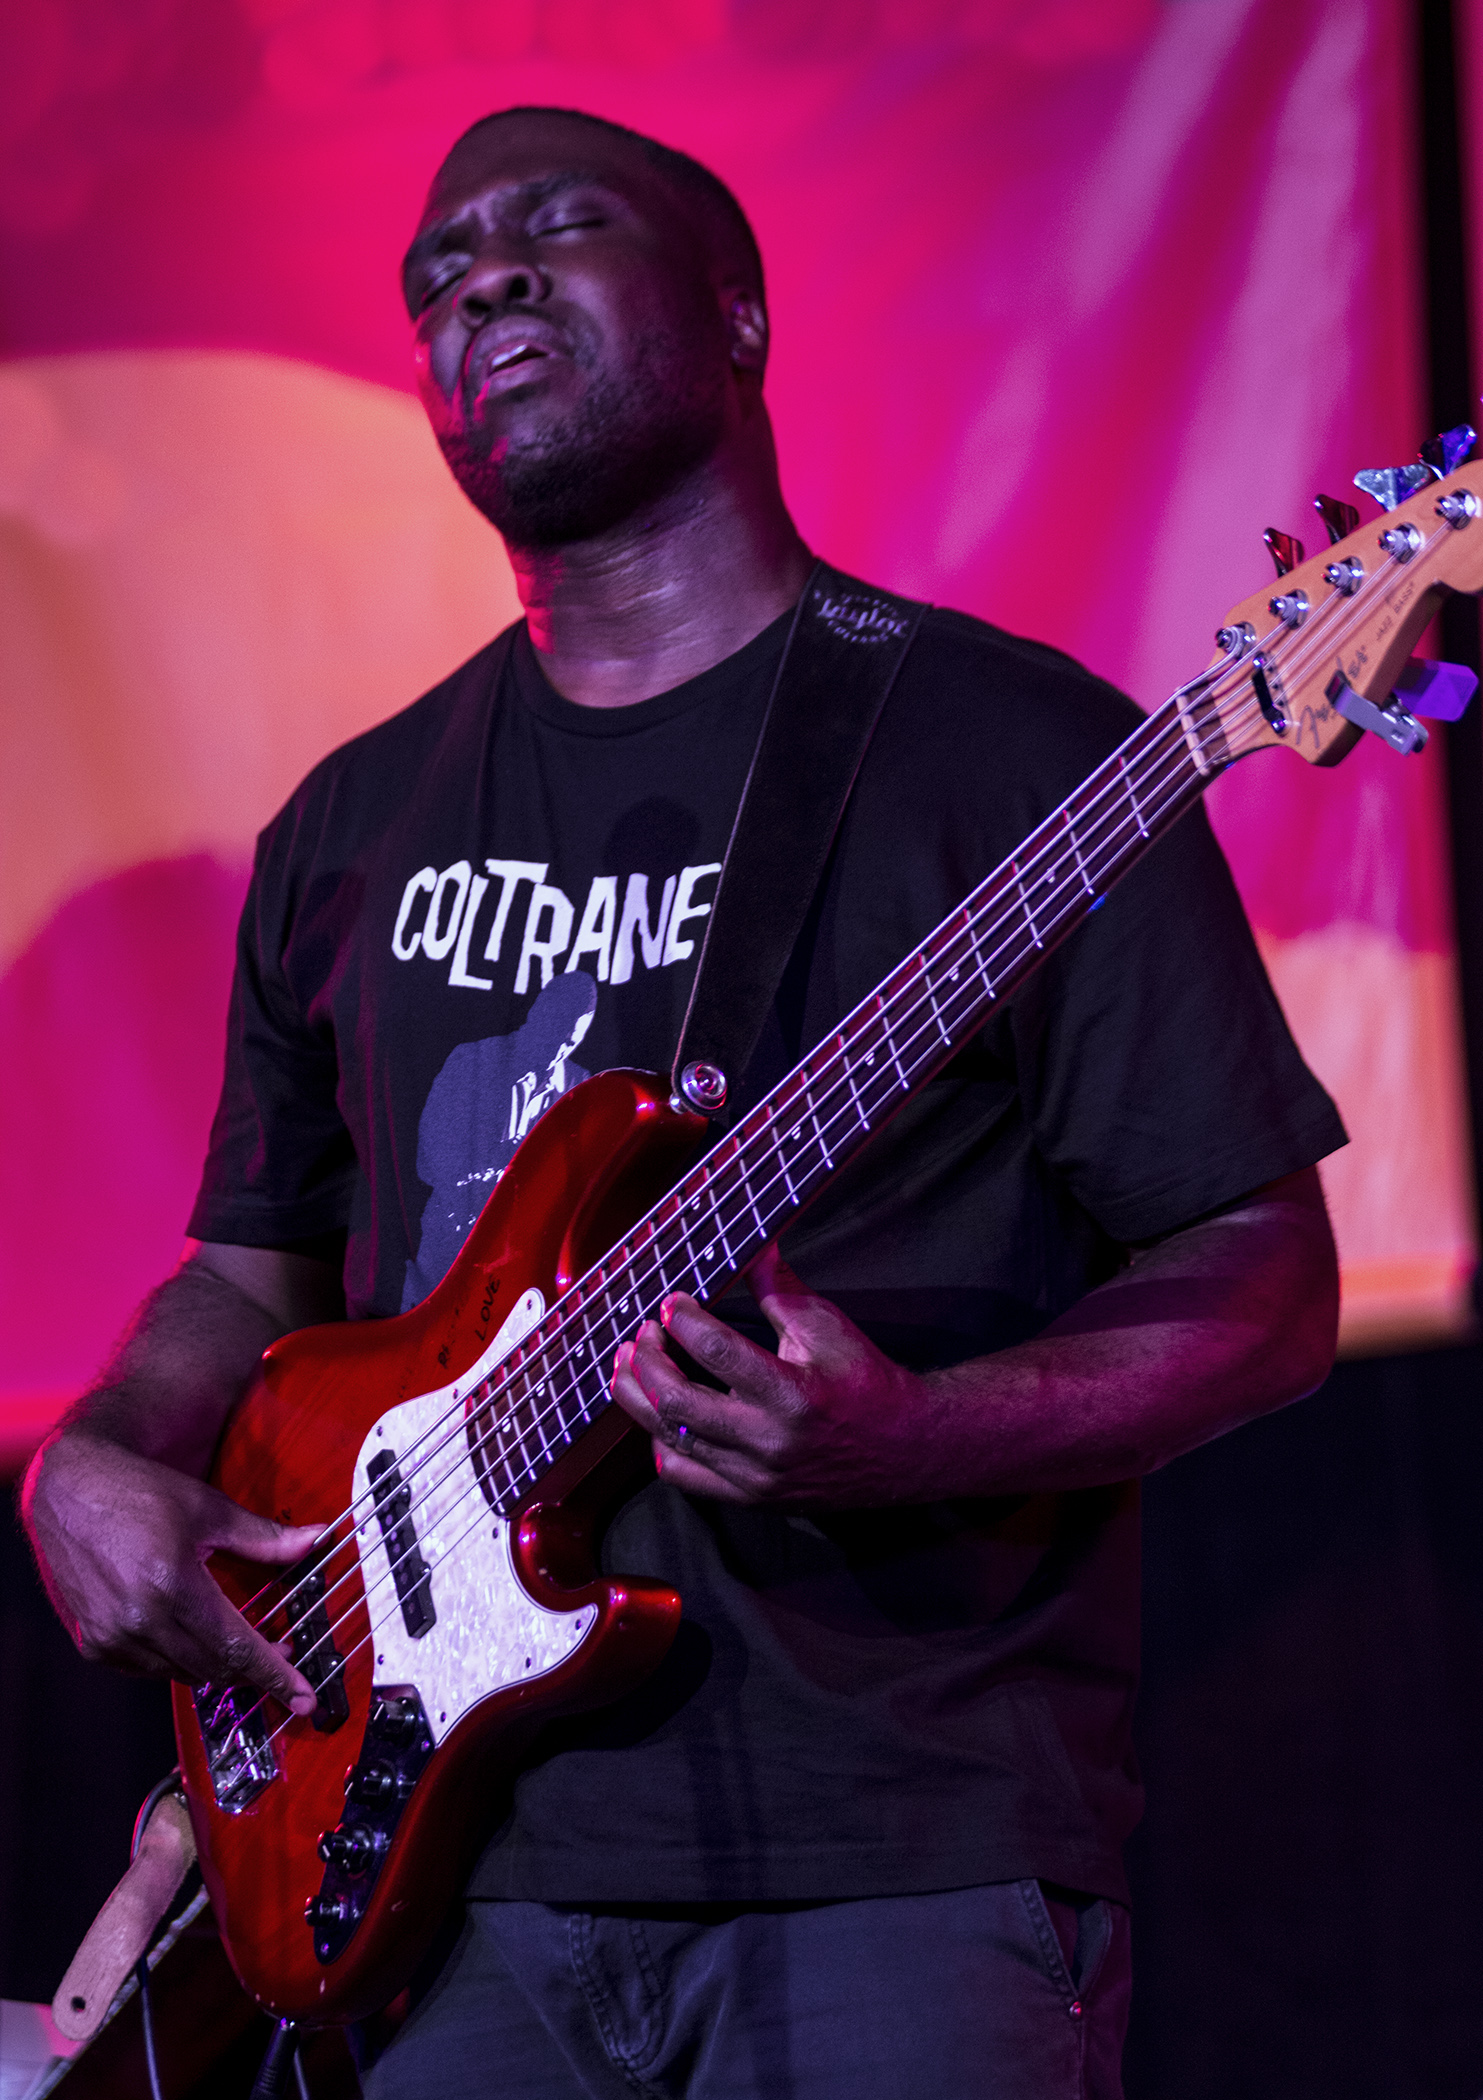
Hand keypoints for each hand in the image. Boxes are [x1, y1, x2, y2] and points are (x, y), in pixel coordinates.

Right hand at [24, 1431, 323, 1714]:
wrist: (69, 1490)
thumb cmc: (138, 1492)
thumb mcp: (209, 1509)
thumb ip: (265, 1538)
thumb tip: (315, 1540)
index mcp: (171, 1585)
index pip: (236, 1648)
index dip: (275, 1676)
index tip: (303, 1699)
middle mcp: (139, 1620)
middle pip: (214, 1668)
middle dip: (254, 1669)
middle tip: (280, 1651)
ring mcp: (112, 1637)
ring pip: (184, 1674)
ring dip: (218, 1666)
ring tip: (242, 1642)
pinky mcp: (95, 1644)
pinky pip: (151, 1670)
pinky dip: (181, 1661)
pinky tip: (194, 1637)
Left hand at [611, 1244, 929, 1505]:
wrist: (904, 1449)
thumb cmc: (865, 1382)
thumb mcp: (827, 1327)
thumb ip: (779, 1289)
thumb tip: (751, 1244)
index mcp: (792, 1394)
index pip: (716, 1353)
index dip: (683, 1321)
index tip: (671, 1302)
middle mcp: (768, 1442)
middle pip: (677, 1403)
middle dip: (648, 1361)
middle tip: (643, 1334)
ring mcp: (755, 1477)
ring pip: (671, 1441)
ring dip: (639, 1398)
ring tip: (628, 1366)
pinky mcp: (750, 1498)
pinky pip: (685, 1476)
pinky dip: (661, 1444)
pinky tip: (657, 1416)